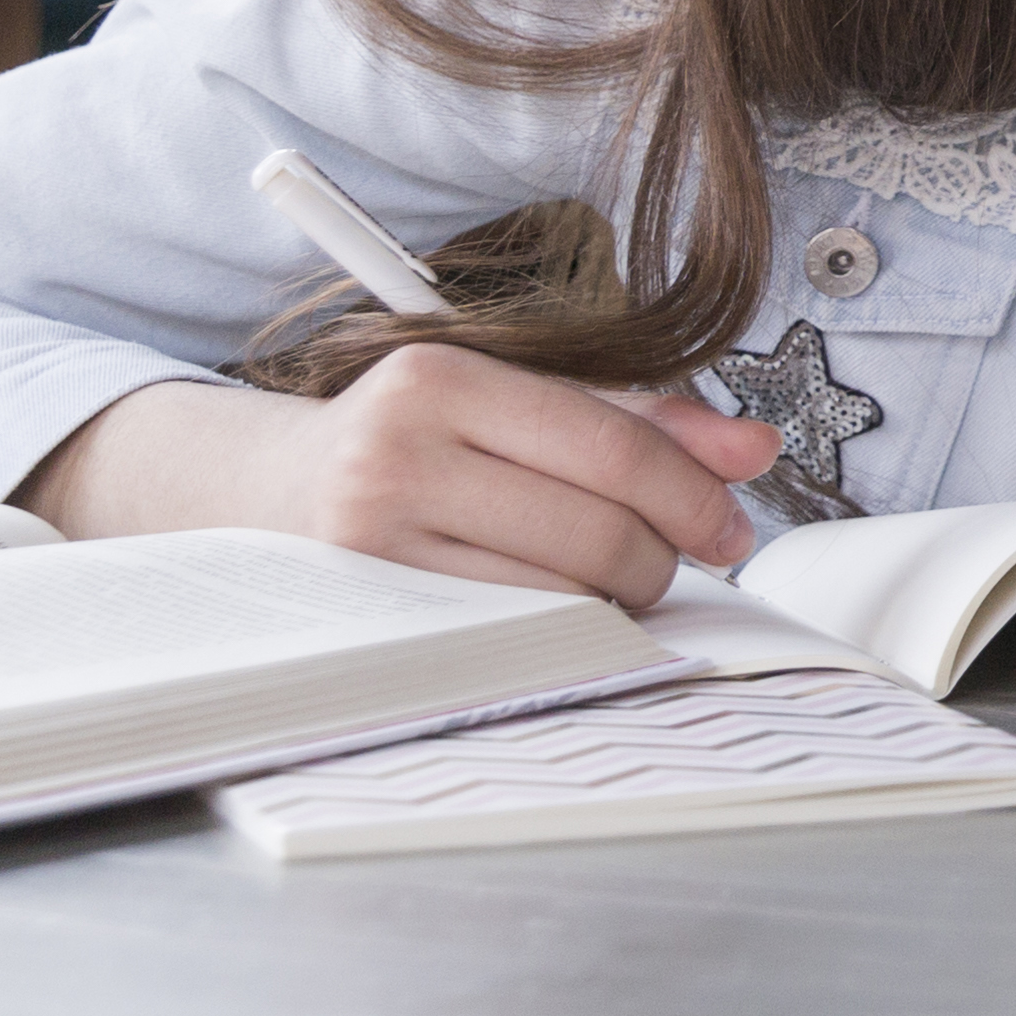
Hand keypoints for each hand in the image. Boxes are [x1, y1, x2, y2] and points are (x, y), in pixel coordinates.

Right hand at [21, 350, 775, 606]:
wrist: (259, 495)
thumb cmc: (412, 444)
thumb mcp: (516, 401)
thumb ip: (642, 419)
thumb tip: (757, 449)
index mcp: (442, 379)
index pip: (614, 449)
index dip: (695, 497)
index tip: (730, 525)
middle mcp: (393, 455)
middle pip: (596, 531)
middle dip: (661, 559)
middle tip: (672, 561)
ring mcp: (367, 543)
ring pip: (558, 595)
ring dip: (610, 600)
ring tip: (601, 578)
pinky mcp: (360, 615)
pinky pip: (505, 637)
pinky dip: (555, 630)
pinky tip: (552, 607)